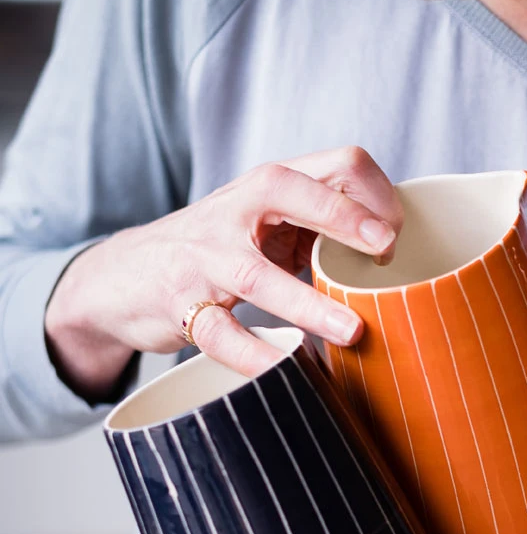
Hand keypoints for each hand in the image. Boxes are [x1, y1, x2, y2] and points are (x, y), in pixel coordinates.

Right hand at [45, 147, 402, 399]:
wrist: (125, 277)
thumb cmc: (217, 251)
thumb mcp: (269, 225)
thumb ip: (321, 229)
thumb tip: (395, 254)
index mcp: (269, 187)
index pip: (334, 163)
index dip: (373, 196)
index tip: (393, 241)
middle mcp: (235, 210)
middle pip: (291, 192)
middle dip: (344, 219)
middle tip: (386, 251)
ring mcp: (205, 257)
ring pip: (257, 276)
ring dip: (308, 304)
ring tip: (351, 331)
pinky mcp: (181, 305)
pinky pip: (222, 335)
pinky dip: (259, 355)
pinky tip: (290, 369)